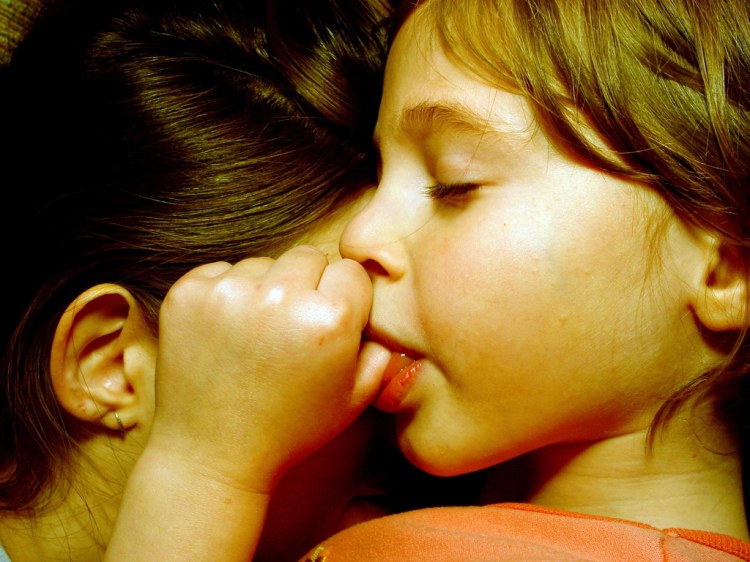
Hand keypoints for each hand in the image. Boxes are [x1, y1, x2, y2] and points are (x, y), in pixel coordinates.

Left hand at [147, 246, 387, 493]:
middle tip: (291, 328)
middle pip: (308, 257)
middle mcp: (280, 296)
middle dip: (307, 285)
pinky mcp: (189, 293)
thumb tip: (379, 313)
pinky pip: (221, 271)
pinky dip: (226, 294)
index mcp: (329, 319)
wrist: (213, 453)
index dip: (343, 297)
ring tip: (256, 337)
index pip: (350, 271)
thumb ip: (381, 350)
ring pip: (263, 264)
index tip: (328, 322)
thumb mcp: (354, 398)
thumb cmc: (290, 428)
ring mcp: (228, 292)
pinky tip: (226, 334)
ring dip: (264, 289)